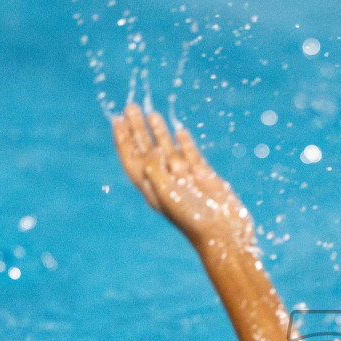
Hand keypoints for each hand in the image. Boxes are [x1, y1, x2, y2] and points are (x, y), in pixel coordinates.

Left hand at [112, 102, 254, 246]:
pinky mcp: (204, 176)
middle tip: (131, 107)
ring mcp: (185, 178)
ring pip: (168, 149)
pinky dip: (184, 142)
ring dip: (158, 131)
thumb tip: (155, 149)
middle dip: (137, 129)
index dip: (123, 139)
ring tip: (151, 113)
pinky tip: (179, 130)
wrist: (224, 233)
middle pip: (146, 150)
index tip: (117, 119)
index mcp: (151, 188)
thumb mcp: (166, 192)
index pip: (132, 159)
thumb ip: (155, 168)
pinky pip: (190, 154)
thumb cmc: (193, 218)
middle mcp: (166, 181)